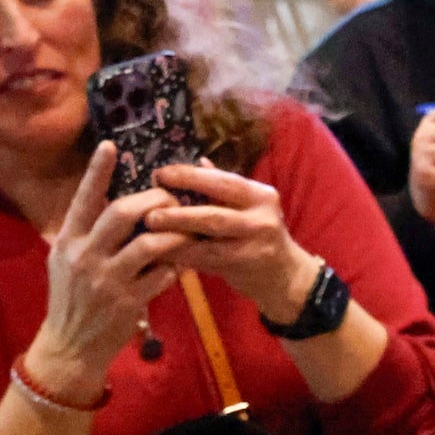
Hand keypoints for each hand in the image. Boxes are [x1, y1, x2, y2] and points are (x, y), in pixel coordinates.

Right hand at [25, 142, 185, 396]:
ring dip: (175, 232)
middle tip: (172, 197)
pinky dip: (178, 264)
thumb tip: (106, 194)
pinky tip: (184, 262)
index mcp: (67, 241)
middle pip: (122, 213)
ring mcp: (107, 280)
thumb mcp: (65, 259)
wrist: (70, 346)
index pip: (82, 199)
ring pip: (150, 242)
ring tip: (187, 228)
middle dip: (153, 200)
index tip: (111, 144)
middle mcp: (84, 256)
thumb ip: (85, 230)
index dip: (97, 171)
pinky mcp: (129, 302)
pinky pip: (164, 274)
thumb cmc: (72, 297)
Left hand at [144, 162, 322, 319]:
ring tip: (152, 232)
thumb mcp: (247, 207)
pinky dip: (183, 255)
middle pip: (215, 214)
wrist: (283, 274)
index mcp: (261, 196)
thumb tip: (198, 161)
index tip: (160, 174)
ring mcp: (256, 244)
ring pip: (210, 241)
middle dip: (179, 213)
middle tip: (150, 212)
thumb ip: (223, 188)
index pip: (223, 181)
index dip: (190, 177)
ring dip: (178, 235)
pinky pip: (208, 260)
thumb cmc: (257, 235)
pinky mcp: (246, 266)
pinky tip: (163, 253)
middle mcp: (263, 218)